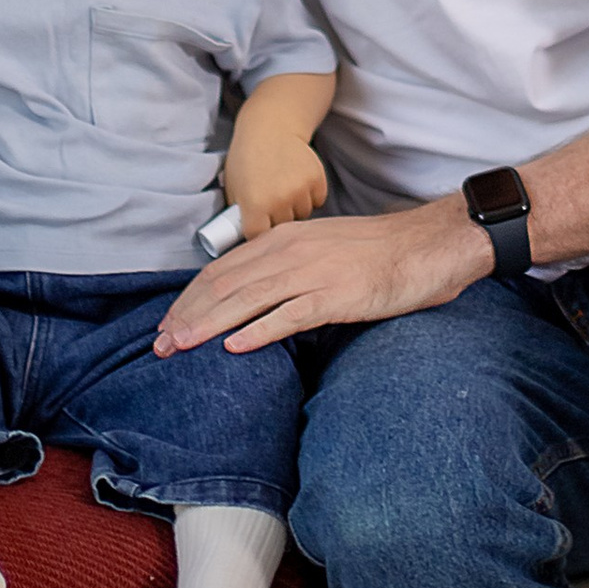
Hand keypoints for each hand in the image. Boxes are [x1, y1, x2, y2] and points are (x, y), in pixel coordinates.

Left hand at [155, 200, 491, 356]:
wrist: (429, 244)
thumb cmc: (379, 253)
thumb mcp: (323, 251)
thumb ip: (288, 269)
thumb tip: (256, 299)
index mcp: (284, 240)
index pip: (222, 270)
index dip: (190, 298)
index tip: (167, 324)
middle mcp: (291, 251)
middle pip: (225, 285)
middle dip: (187, 315)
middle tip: (160, 345)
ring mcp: (313, 272)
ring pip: (247, 299)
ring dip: (208, 325)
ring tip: (181, 347)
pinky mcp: (337, 295)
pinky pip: (290, 315)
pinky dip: (258, 331)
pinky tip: (235, 347)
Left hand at [218, 131, 329, 239]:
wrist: (271, 127)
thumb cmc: (246, 157)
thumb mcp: (232, 186)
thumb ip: (239, 212)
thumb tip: (245, 233)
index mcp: (254, 205)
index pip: (258, 236)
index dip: (256, 231)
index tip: (256, 223)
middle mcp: (279, 201)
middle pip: (283, 228)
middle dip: (277, 219)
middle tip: (270, 200)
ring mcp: (300, 190)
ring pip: (303, 215)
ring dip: (296, 207)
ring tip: (284, 187)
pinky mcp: (317, 180)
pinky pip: (317, 200)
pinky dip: (311, 195)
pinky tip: (298, 180)